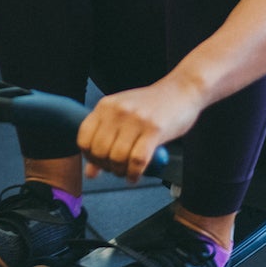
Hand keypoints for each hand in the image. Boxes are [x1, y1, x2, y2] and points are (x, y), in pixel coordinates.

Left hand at [78, 81, 203, 183]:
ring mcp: (136, 119)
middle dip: (106, 166)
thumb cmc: (152, 106)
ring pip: (118, 158)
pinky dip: (134, 173)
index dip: (89, 157)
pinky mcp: (155, 129)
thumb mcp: (123, 117)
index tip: (100, 162)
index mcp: (106, 106)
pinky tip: (135, 175)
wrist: (182, 90)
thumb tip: (90, 173)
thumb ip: (105, 140)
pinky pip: (137, 160)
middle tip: (116, 169)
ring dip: (121, 172)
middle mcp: (118, 111)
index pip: (83, 139)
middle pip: (99, 151)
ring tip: (127, 172)